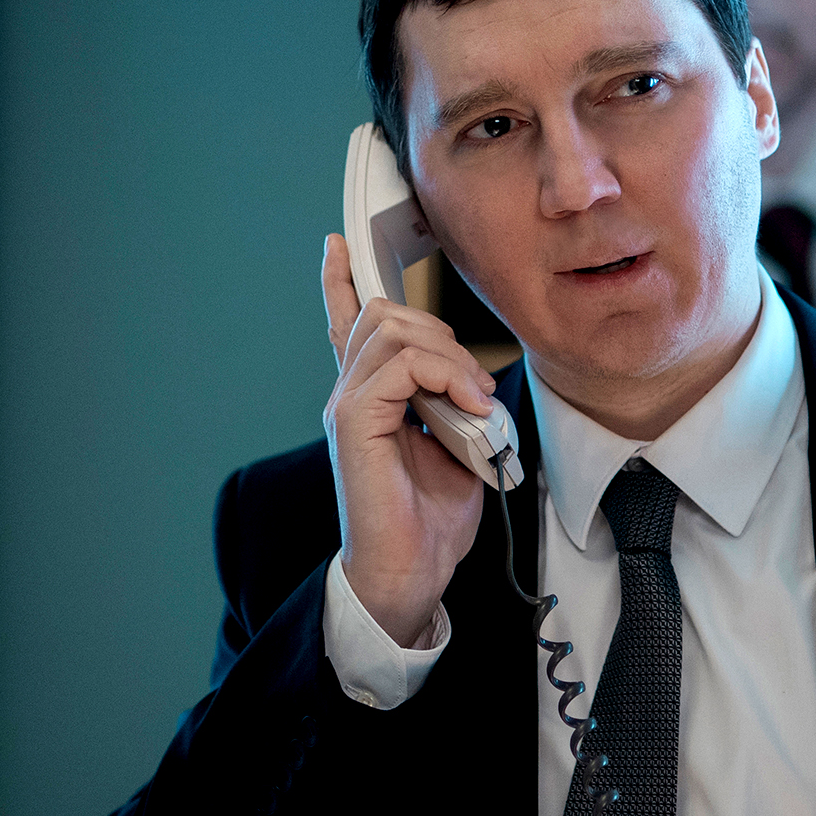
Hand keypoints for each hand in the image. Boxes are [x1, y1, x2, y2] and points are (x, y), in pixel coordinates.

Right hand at [321, 234, 498, 646]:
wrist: (410, 572)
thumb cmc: (430, 520)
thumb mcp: (456, 445)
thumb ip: (454, 403)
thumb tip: (474, 379)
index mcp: (369, 397)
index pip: (346, 323)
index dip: (342, 280)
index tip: (339, 243)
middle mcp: (349, 393)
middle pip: (383, 313)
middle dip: (442, 332)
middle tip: (476, 386)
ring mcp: (347, 404)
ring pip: (392, 329)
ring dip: (449, 356)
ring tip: (474, 399)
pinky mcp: (353, 421)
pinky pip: (397, 364)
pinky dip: (443, 375)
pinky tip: (466, 405)